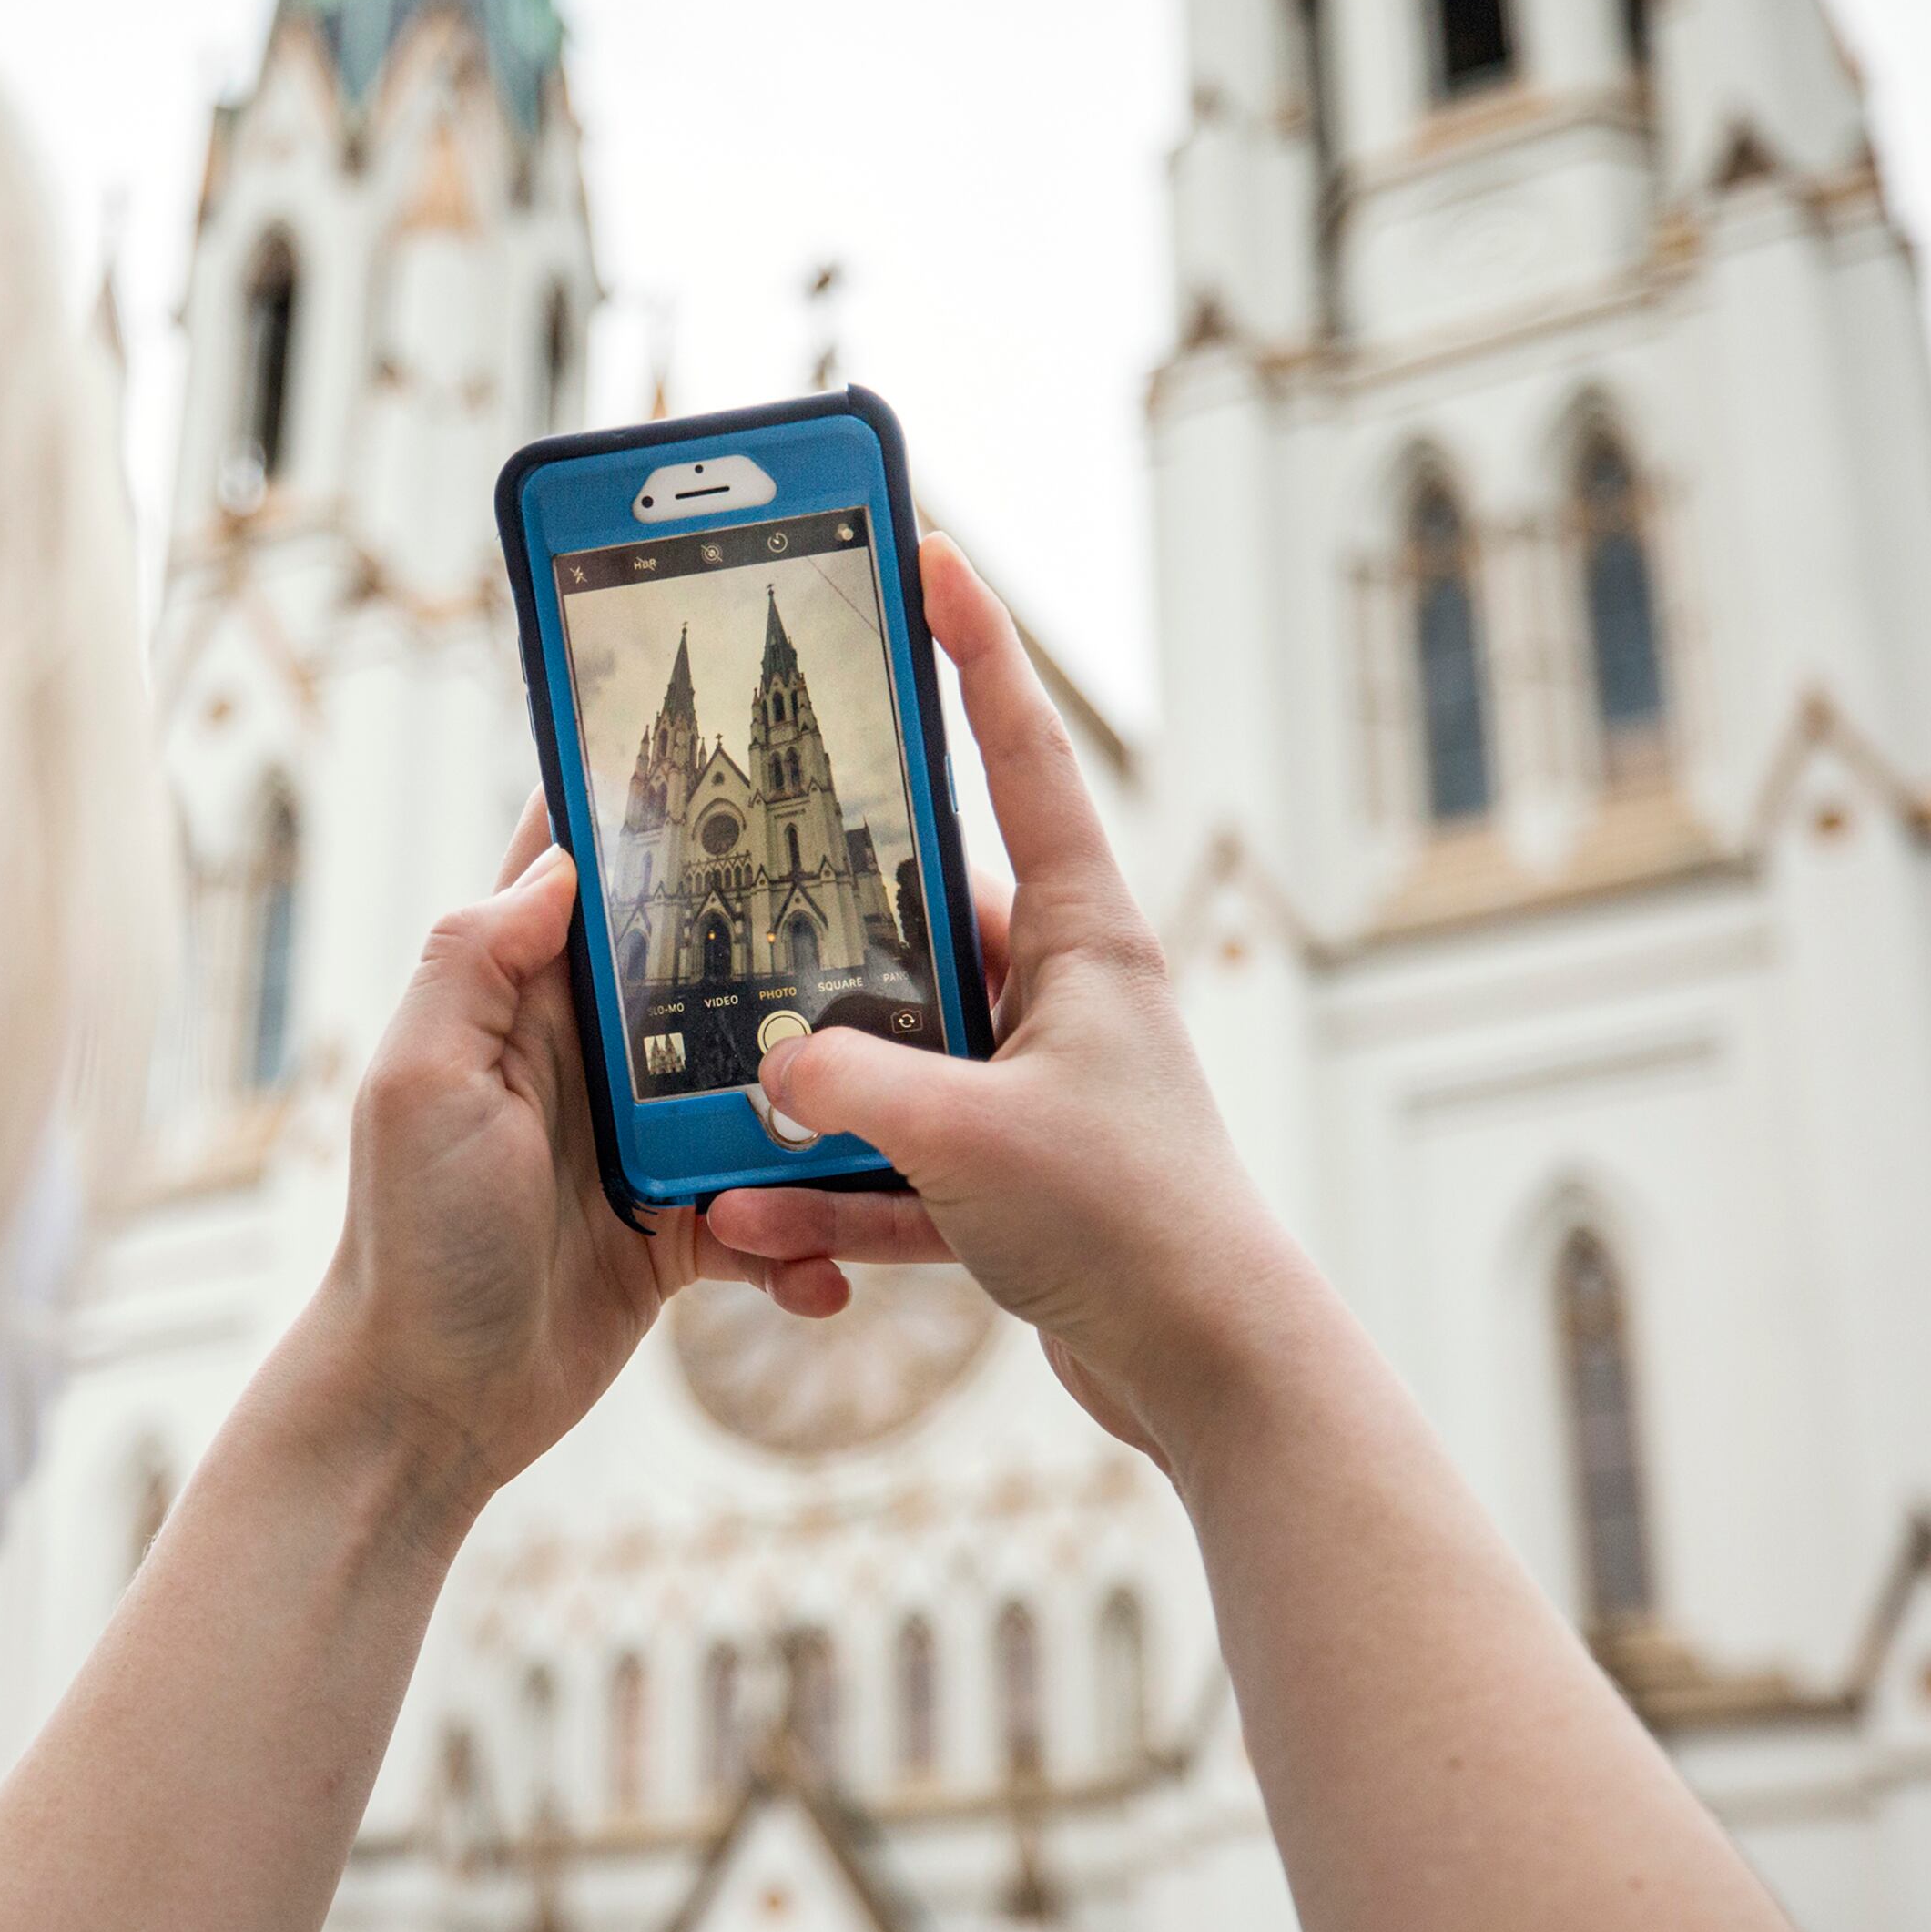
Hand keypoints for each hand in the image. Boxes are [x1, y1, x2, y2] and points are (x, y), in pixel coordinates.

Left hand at [285, 800, 849, 1546]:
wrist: (429, 1405)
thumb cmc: (412, 1241)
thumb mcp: (422, 1082)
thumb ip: (477, 963)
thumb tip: (563, 863)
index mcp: (523, 1000)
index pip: (583, 871)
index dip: (642, 805)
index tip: (733, 743)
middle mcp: (589, 1057)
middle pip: (703, 967)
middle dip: (782, 945)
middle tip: (882, 923)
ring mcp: (641, 1142)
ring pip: (762, 1090)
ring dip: (814, 1115)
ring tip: (869, 1130)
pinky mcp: (681, 1227)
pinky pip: (771, 1214)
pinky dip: (803, 1242)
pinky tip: (822, 1273)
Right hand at [704, 534, 1311, 1479]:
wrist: (1211, 1375)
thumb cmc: (1133, 1226)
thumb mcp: (968, 1138)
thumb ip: (850, 1085)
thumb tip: (771, 1064)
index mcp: (1086, 936)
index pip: (1019, 755)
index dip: (971, 650)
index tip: (926, 556)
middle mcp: (1062, 995)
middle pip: (918, 915)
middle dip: (817, 917)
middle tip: (729, 867)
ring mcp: (1035, 1087)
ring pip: (889, 1057)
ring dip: (807, 1096)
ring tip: (718, 1114)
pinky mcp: (1013, 1179)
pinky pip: (894, 1163)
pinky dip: (829, 1193)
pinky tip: (751, 1225)